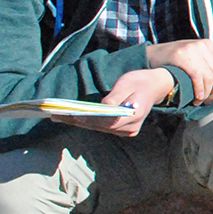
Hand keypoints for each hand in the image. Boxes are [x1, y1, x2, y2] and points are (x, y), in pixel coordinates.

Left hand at [51, 68, 173, 136]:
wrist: (154, 86)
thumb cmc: (140, 82)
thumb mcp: (127, 83)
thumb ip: (115, 96)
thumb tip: (103, 106)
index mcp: (136, 115)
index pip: (111, 121)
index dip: (92, 119)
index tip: (76, 115)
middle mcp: (131, 127)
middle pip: (101, 127)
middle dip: (79, 120)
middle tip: (58, 115)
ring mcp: (126, 131)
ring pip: (99, 128)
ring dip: (79, 122)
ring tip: (58, 116)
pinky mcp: (121, 131)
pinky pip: (101, 128)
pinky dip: (86, 123)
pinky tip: (71, 118)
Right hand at [145, 39, 212, 104]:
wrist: (151, 55)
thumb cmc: (176, 57)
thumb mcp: (197, 51)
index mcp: (209, 44)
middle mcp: (203, 45)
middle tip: (210, 101)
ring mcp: (192, 49)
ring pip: (210, 77)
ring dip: (207, 94)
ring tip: (201, 101)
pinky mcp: (181, 56)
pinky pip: (197, 76)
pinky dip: (199, 90)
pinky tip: (196, 98)